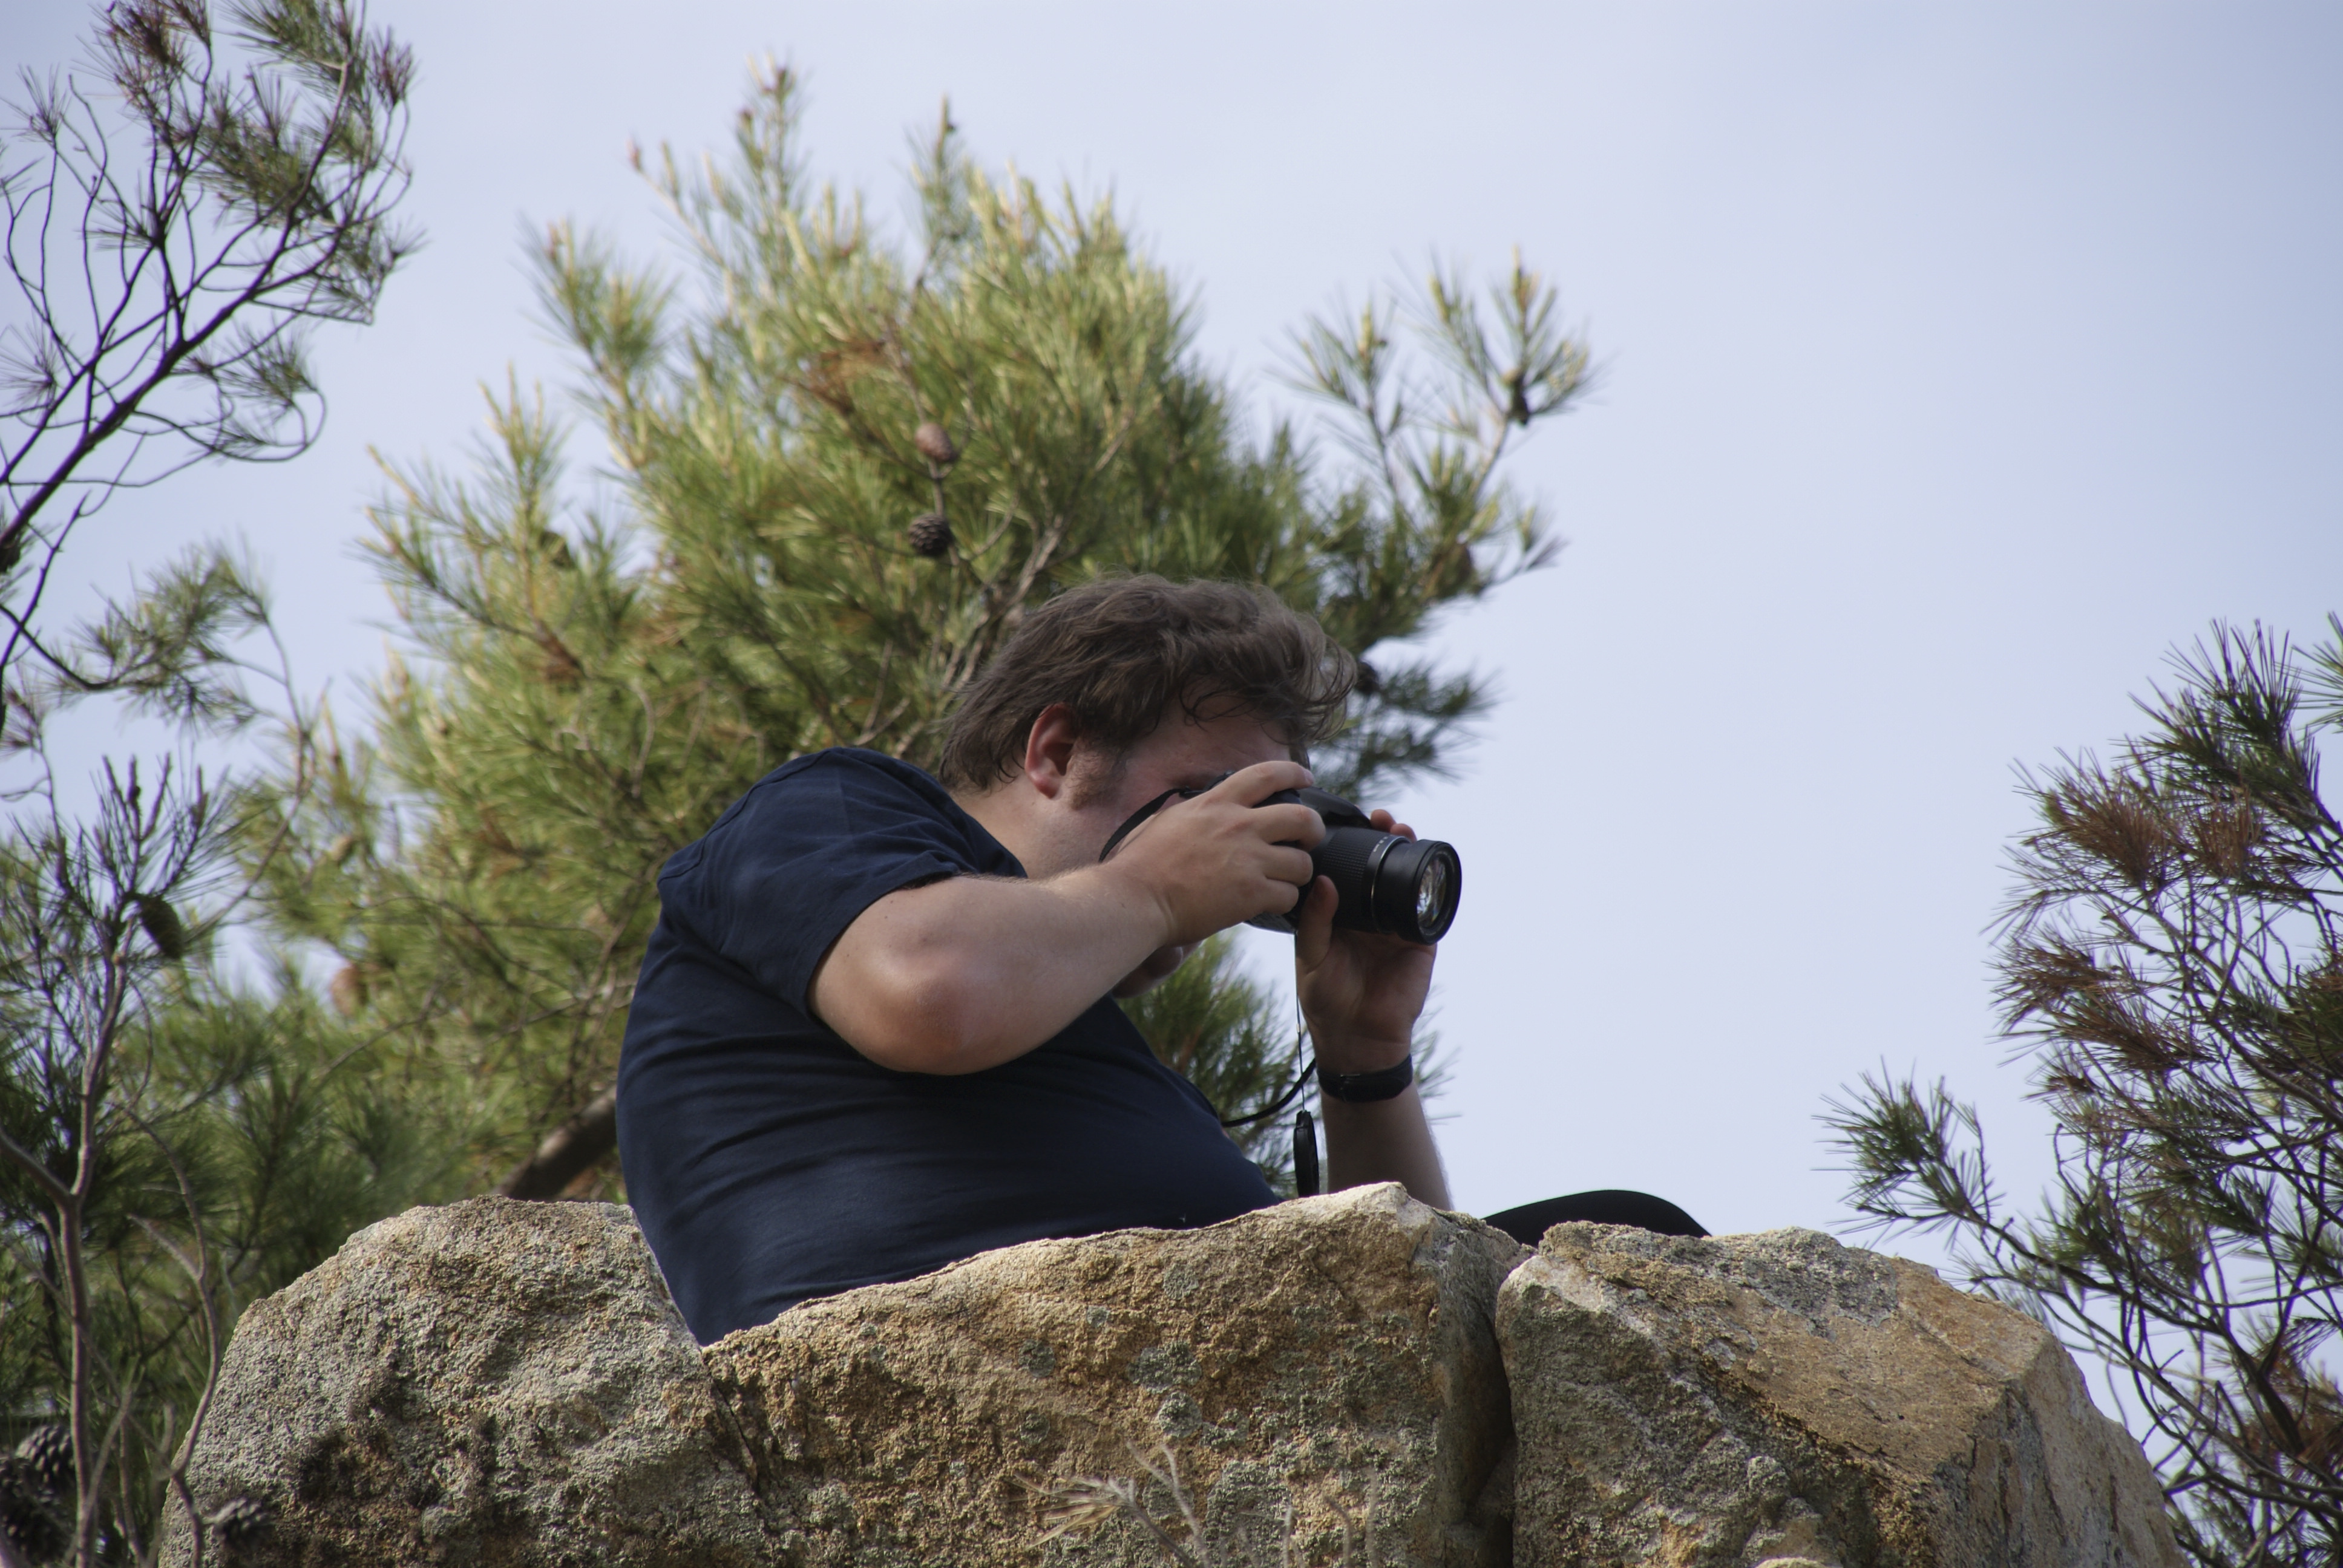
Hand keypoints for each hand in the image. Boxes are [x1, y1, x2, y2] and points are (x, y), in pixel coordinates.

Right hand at [1100, 760, 1324, 945]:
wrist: (1136, 897)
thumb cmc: (1142, 864)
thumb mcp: (1171, 819)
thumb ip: (1198, 811)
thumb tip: (1208, 804)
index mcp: (1217, 803)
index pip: (1267, 774)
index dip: (1294, 772)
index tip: (1306, 777)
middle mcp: (1238, 826)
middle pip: (1302, 817)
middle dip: (1313, 830)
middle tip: (1308, 840)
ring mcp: (1248, 859)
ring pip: (1302, 862)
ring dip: (1298, 873)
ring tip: (1284, 880)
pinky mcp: (1251, 893)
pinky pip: (1289, 895)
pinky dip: (1284, 901)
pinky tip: (1270, 903)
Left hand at [1294, 809, 1435, 1070]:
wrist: (1356, 1036)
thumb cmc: (1326, 996)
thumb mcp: (1311, 954)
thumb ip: (1315, 920)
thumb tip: (1325, 882)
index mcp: (1340, 912)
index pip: (1348, 868)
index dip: (1351, 843)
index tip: (1351, 820)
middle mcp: (1369, 911)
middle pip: (1380, 865)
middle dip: (1385, 838)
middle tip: (1382, 817)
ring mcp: (1396, 923)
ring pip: (1407, 879)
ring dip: (1409, 852)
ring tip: (1404, 830)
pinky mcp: (1420, 940)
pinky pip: (1429, 908)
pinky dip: (1430, 885)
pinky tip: (1427, 867)